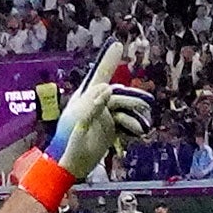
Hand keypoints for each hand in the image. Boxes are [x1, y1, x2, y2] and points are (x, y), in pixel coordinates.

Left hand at [53, 45, 156, 184]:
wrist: (70, 168)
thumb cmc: (69, 145)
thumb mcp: (80, 124)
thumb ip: (93, 106)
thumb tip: (108, 89)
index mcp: (86, 99)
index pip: (100, 76)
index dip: (109, 61)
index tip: (118, 44)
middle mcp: (96, 105)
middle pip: (117, 95)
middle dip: (131, 99)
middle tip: (144, 104)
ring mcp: (104, 117)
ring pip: (123, 108)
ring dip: (133, 114)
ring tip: (140, 125)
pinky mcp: (109, 130)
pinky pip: (124, 122)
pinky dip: (132, 125)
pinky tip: (138, 131)